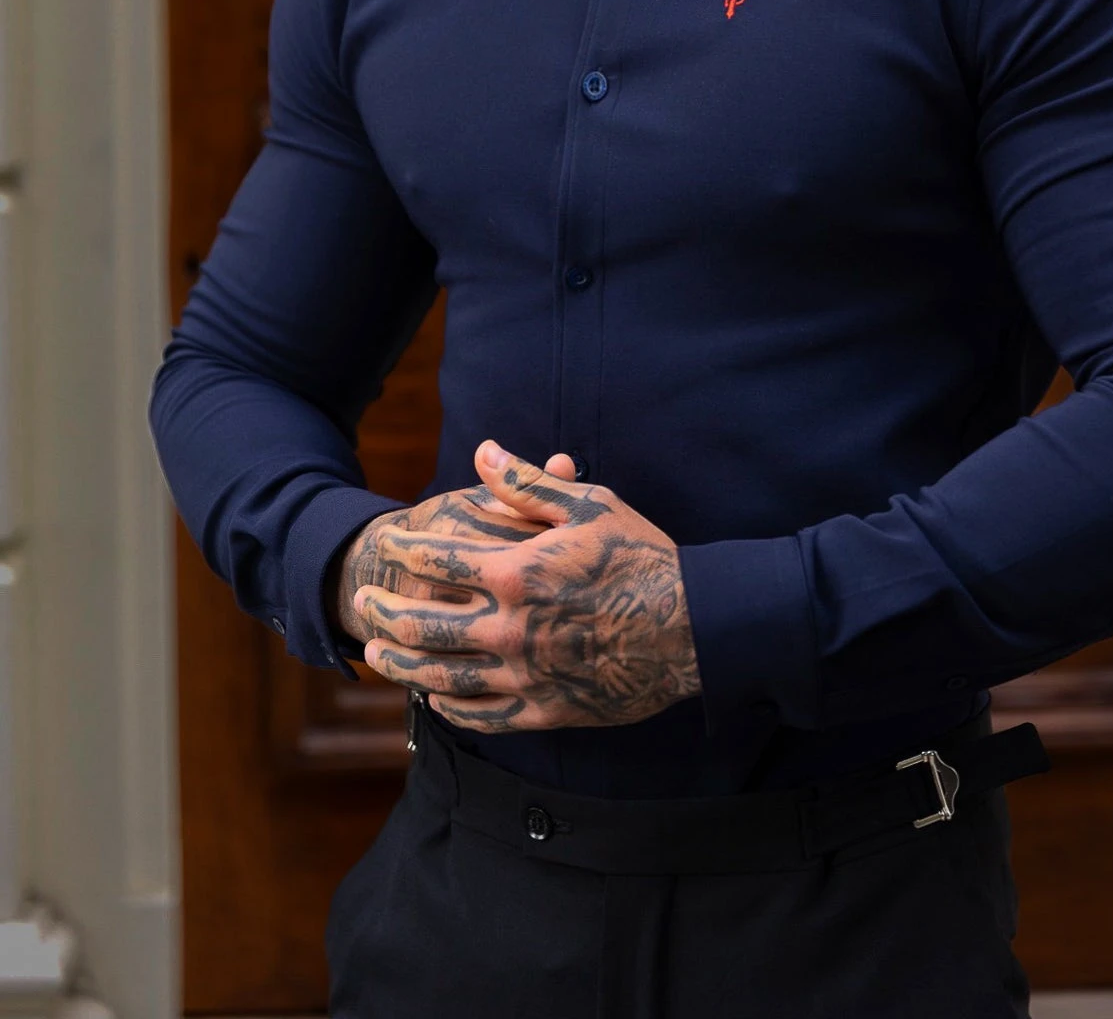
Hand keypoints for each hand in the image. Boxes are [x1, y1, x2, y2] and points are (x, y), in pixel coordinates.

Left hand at [352, 440, 702, 731]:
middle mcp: (512, 630)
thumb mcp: (588, 505)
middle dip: (384, 613)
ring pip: (443, 678)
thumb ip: (527, 483)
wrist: (694, 628)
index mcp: (517, 575)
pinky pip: (485, 717)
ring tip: (376, 655)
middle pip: (425, 628)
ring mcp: (526, 676)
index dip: (404, 551)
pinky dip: (451, 710)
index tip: (387, 543)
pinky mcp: (546, 712)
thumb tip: (482, 451)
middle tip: (362, 602)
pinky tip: (435, 700)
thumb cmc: (643, 557)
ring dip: (401, 666)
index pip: (438, 563)